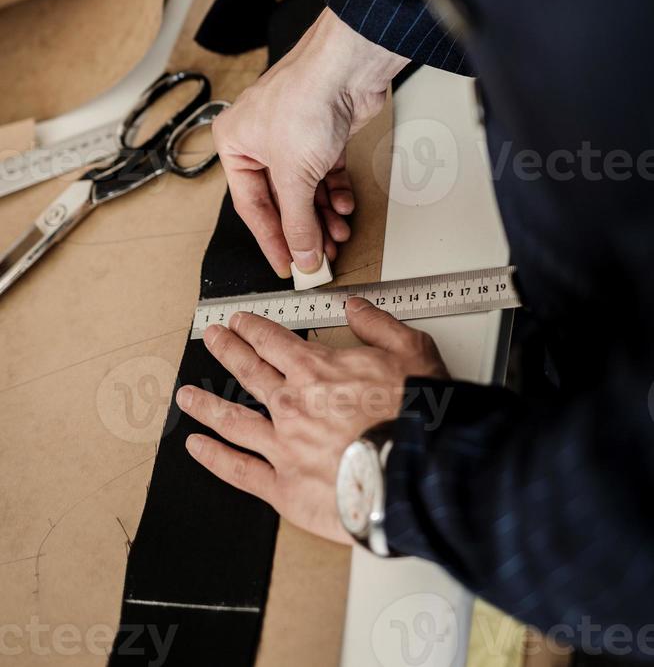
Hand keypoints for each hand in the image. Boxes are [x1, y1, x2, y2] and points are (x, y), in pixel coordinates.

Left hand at [176, 298, 448, 544]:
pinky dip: (213, 458)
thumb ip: (376, 324)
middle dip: (225, 350)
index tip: (238, 321)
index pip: (272, 341)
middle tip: (210, 339)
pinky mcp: (284, 488)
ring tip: (185, 396)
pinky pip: (239, 470)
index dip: (251, 327)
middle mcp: (292, 404)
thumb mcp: (409, 350)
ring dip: (205, 405)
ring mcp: (283, 446)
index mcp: (317, 371)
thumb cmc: (417, 417)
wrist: (419, 473)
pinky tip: (196, 448)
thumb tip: (355, 306)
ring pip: (231, 420)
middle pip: (247, 370)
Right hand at [212, 9, 407, 277]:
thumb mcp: (294, 175)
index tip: (286, 267)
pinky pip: (325, 175)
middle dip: (303, 230)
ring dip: (323, 216)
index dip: (271, 241)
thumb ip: (298, 222)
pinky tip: (344, 207)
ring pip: (306, 189)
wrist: (346, 68)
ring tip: (337, 237)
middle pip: (281, 200)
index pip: (251, 207)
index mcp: (235, 145)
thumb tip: (301, 255)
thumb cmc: (304, 100)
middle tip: (317, 258)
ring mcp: (293, 137)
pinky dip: (335, 193)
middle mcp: (260, 140)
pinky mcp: (322, 135)